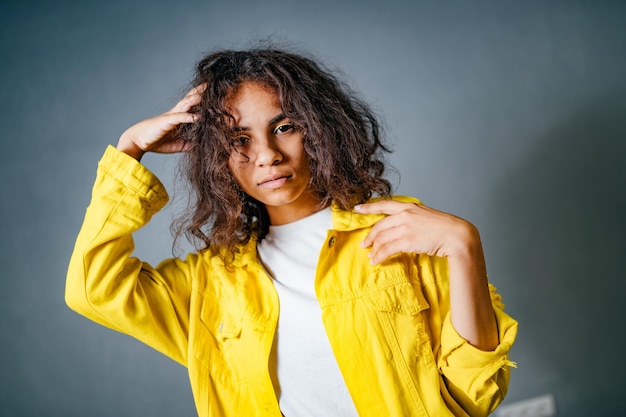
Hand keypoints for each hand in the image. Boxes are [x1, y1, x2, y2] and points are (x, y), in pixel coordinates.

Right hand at [116, 85, 204, 160]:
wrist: (138, 141)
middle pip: (191, 99)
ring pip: (187, 104)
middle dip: (201, 92)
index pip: (192, 105)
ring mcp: (172, 116)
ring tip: (207, 92)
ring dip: (197, 98)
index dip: (202, 100)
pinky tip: (198, 117)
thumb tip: (202, 146)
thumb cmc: (157, 141)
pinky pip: (180, 117)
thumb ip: (190, 143)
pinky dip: (189, 117)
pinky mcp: (167, 121)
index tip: (215, 95)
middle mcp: (176, 113)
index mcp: (179, 118)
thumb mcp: (178, 145)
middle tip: (212, 84)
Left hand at [356, 200, 479, 264]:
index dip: (368, 207)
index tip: (357, 208)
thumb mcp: (426, 215)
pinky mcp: (407, 241)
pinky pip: (387, 249)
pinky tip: (377, 261)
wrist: (456, 235)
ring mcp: (406, 227)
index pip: (384, 204)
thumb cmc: (444, 227)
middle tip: (364, 245)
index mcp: (409, 207)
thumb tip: (400, 225)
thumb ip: (412, 217)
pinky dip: (379, 256)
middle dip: (369, 236)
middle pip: (379, 226)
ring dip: (374, 249)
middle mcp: (405, 215)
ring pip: (381, 239)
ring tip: (371, 257)